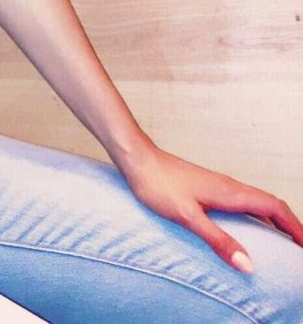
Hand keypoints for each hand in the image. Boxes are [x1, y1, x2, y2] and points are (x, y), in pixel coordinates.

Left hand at [119, 143, 302, 272]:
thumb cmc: (157, 183)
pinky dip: (255, 215)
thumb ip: (218, 240)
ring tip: (281, 241)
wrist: (136, 158)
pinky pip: (241, 201)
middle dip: (289, 224)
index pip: (274, 207)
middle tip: (299, 247)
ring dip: (273, 219)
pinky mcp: (207, 187)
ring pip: (256, 201)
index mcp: (230, 192)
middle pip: (270, 204)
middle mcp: (229, 186)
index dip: (294, 226)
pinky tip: (246, 227)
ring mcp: (218, 185)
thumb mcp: (187, 216)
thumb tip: (248, 265)